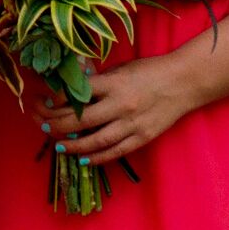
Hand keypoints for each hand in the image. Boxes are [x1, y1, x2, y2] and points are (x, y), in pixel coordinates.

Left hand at [42, 52, 208, 165]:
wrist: (184, 82)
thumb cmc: (148, 71)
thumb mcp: (120, 70)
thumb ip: (98, 82)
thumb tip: (71, 92)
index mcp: (113, 84)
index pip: (78, 94)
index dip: (58, 100)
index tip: (46, 103)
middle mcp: (121, 105)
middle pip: (83, 120)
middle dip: (59, 126)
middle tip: (45, 128)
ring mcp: (133, 123)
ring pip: (97, 141)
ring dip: (75, 146)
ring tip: (60, 147)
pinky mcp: (144, 137)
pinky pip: (117, 151)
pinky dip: (98, 158)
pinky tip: (84, 160)